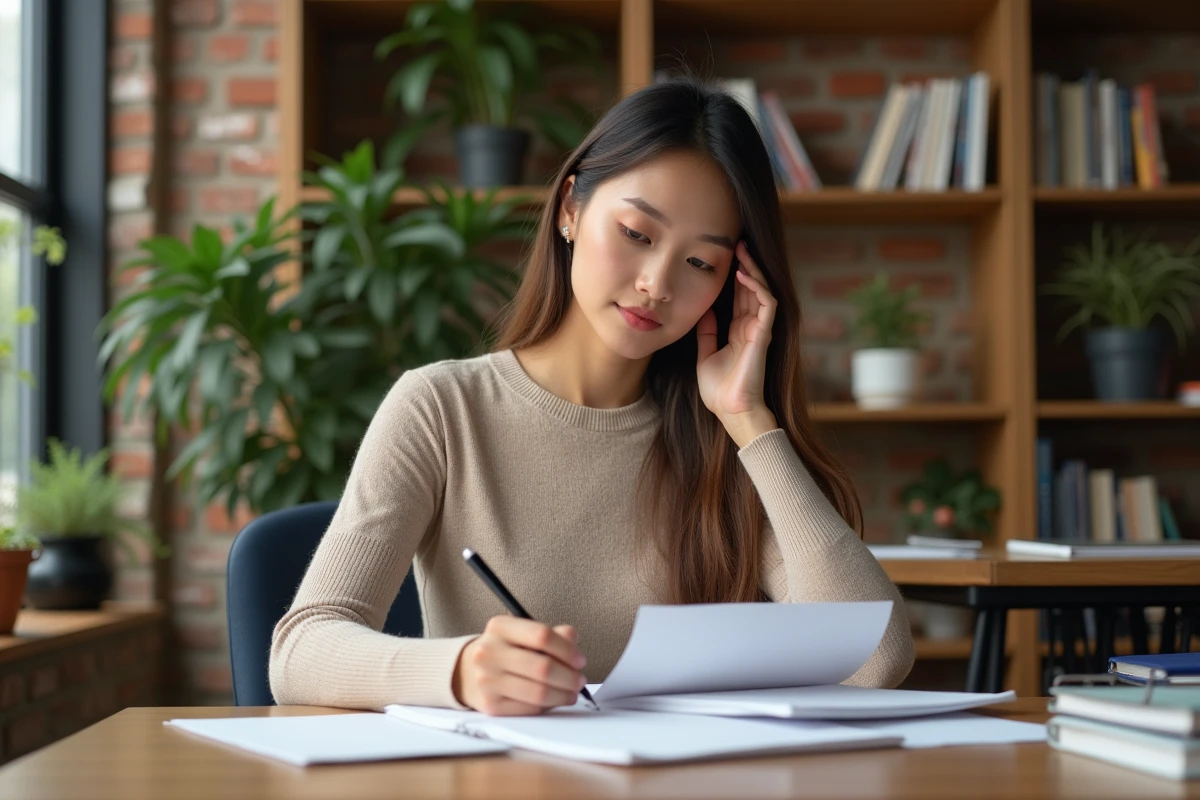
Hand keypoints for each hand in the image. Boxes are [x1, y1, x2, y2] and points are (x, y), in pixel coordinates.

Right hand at [452, 616, 586, 715]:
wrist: (465, 672)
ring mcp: (487, 680)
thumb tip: (573, 639)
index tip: (580, 660)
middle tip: (579, 680)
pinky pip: (529, 708)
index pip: (542, 635)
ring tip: (571, 693)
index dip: (567, 650)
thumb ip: (550, 634)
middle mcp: (489, 652)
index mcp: (500, 627)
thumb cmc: (502, 651)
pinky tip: (553, 700)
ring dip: (563, 695)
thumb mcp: (520, 634)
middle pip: (543, 667)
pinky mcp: (490, 705)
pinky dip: (547, 706)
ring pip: (538, 692)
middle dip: (570, 677)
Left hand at [696, 240, 778, 443]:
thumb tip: (704, 310)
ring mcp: (760, 330)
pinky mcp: (764, 335)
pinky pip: (767, 304)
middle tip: (735, 242)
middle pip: (751, 288)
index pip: (739, 297)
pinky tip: (744, 274)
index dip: (733, 277)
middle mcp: (751, 328)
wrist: (731, 412)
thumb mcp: (705, 355)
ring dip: (753, 269)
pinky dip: (757, 287)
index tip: (722, 257)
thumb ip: (706, 333)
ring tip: (741, 250)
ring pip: (761, 291)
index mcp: (738, 332)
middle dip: (745, 265)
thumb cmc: (719, 391)